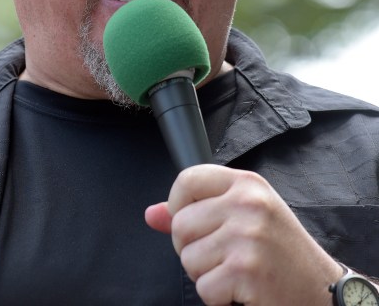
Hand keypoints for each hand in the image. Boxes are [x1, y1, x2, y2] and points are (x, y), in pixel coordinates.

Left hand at [145, 164, 342, 304]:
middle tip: (220, 256)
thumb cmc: (279, 251)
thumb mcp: (243, 216)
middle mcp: (247, 203)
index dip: (177, 204)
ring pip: (188, 257)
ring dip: (204, 274)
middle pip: (180, 223)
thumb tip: (151, 215)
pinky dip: (217, 296)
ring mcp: (248, 236)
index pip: (186, 179)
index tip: (191, 222)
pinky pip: (203, 287)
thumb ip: (196, 210)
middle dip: (190, 248)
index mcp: (246, 184)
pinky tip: (241, 290)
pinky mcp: (247, 270)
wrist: (323, 292)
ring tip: (234, 272)